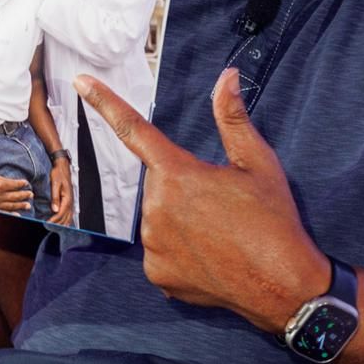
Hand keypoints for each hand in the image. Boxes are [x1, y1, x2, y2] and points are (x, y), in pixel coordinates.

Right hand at [0, 151, 33, 213]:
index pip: (14, 184)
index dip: (21, 184)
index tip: (26, 183)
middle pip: (14, 196)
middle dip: (24, 195)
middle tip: (30, 195)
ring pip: (9, 205)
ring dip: (19, 205)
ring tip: (27, 206)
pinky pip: (0, 212)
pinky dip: (9, 214)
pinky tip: (16, 215)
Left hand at [48, 154, 73, 225]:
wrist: (63, 167)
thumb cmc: (58, 174)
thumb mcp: (55, 184)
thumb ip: (55, 198)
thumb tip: (54, 210)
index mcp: (67, 198)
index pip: (60, 214)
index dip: (54, 221)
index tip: (46, 224)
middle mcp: (70, 202)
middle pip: (65, 218)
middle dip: (57, 225)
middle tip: (48, 228)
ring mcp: (71, 202)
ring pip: (68, 218)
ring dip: (62, 224)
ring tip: (54, 229)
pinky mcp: (69, 201)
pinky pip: (69, 214)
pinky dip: (65, 221)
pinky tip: (62, 224)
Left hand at [76, 68, 328, 331]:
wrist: (283, 287)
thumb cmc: (274, 220)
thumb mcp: (258, 163)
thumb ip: (233, 118)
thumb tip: (226, 76)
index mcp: (178, 173)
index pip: (133, 129)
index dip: (104, 102)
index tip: (80, 81)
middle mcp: (156, 208)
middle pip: (157, 183)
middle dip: (181, 186)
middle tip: (219, 203)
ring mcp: (152, 244)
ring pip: (157, 218)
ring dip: (178, 219)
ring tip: (219, 234)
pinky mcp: (156, 273)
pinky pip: (159, 250)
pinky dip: (178, 250)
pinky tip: (209, 256)